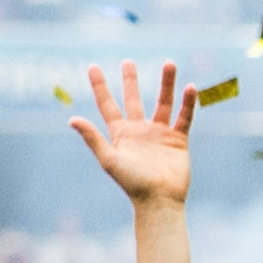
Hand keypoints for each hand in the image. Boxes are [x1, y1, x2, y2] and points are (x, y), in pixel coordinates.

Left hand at [74, 61, 195, 207]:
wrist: (159, 201)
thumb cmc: (132, 183)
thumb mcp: (109, 159)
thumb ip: (93, 138)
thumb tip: (72, 119)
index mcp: (120, 134)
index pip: (107, 105)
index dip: (99, 86)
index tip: (92, 66)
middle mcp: (139, 131)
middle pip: (133, 99)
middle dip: (130, 81)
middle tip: (128, 61)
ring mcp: (159, 134)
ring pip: (163, 102)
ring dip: (166, 83)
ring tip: (169, 63)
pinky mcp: (178, 140)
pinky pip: (184, 117)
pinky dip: (188, 103)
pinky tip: (191, 87)